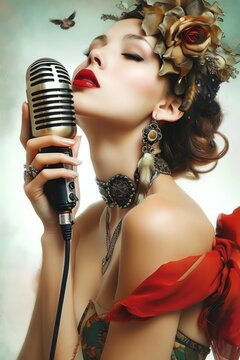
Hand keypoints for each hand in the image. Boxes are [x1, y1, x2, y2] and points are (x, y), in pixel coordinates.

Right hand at [20, 102, 80, 229]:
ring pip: (39, 158)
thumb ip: (70, 156)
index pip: (28, 139)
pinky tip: (72, 175)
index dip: (26, 122)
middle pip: (31, 143)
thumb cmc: (65, 198)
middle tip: (69, 140)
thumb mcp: (70, 173)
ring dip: (61, 156)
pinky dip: (61, 171)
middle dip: (50, 137)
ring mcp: (29, 179)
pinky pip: (45, 174)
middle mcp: (30, 169)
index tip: (28, 105)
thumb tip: (77, 138)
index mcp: (37, 163)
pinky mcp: (31, 190)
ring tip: (76, 162)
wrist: (63, 221)